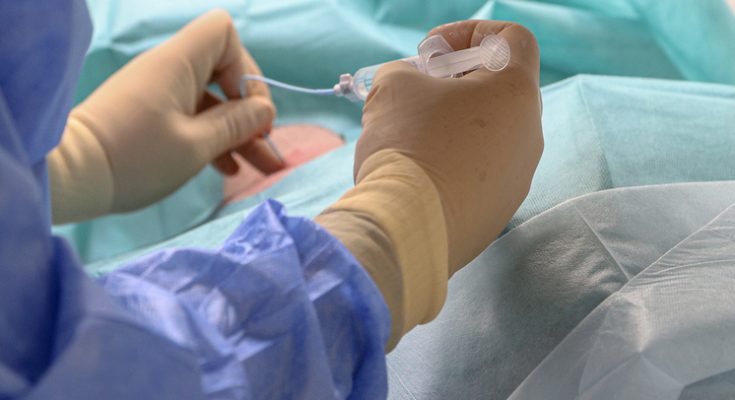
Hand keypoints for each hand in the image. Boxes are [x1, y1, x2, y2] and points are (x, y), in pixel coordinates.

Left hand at [70, 9, 279, 212]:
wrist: (71, 176)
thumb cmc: (135, 157)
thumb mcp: (196, 145)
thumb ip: (236, 125)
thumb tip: (264, 111)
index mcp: (178, 63)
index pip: (223, 33)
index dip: (244, 67)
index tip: (248, 109)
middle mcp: (168, 70)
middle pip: (224, 71)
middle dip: (249, 107)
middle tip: (266, 143)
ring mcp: (158, 93)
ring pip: (211, 101)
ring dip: (237, 131)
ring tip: (262, 166)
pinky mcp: (149, 115)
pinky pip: (192, 117)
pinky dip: (212, 137)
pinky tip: (229, 167)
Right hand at [356, 20, 543, 273]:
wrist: (407, 228)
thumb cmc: (406, 144)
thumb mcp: (394, 85)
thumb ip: (409, 72)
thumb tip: (413, 86)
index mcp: (516, 93)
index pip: (513, 39)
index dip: (468, 34)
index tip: (430, 55)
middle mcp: (530, 135)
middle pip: (499, 91)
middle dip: (456, 83)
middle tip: (417, 94)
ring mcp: (518, 178)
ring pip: (490, 137)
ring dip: (454, 127)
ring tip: (411, 139)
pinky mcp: (499, 212)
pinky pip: (479, 175)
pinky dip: (453, 166)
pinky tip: (419, 176)